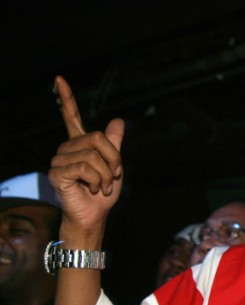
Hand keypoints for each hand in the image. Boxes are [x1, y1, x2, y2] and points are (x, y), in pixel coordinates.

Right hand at [48, 76, 124, 243]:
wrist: (95, 215)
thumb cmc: (103, 193)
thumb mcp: (114, 166)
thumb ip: (113, 144)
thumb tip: (118, 120)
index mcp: (79, 144)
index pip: (71, 117)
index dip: (66, 98)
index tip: (60, 78)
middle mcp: (67, 149)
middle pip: (97, 138)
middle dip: (114, 159)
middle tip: (114, 176)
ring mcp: (59, 160)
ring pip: (93, 155)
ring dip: (106, 175)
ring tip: (103, 187)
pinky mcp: (57, 173)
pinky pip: (85, 167)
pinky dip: (97, 180)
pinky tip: (93, 189)